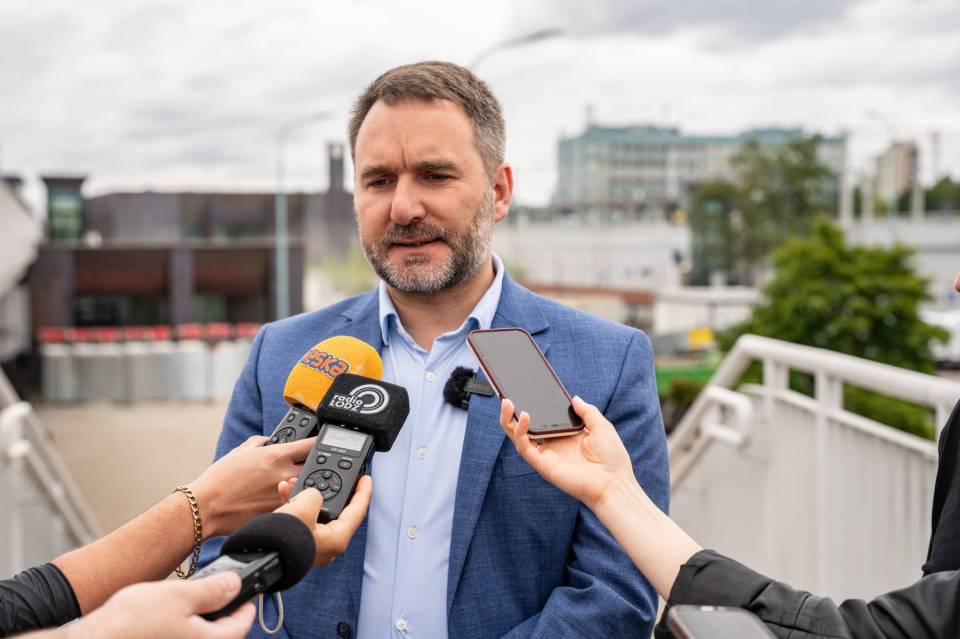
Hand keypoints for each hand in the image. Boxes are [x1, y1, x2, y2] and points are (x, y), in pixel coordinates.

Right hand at [66, 573, 253, 638]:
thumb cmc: (132, 623)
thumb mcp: (180, 595)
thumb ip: (213, 591)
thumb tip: (235, 585)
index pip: (242, 625)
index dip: (247, 603)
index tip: (248, 591)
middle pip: (222, 635)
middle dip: (223, 614)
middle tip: (220, 593)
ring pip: (200, 638)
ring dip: (201, 623)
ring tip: (191, 603)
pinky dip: (184, 630)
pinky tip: (169, 618)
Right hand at [188, 436, 316, 537]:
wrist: (206, 507)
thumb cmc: (220, 479)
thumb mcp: (241, 451)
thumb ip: (260, 443)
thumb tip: (271, 440)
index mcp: (276, 455)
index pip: (311, 444)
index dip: (321, 442)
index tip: (326, 442)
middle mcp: (284, 474)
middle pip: (316, 468)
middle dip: (318, 467)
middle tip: (317, 467)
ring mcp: (283, 495)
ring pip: (308, 489)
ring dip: (307, 487)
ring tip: (301, 488)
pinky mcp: (279, 513)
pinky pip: (296, 507)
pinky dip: (296, 505)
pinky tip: (290, 506)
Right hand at [274, 475, 372, 565]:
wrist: (257, 557)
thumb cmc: (282, 542)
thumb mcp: (304, 507)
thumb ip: (315, 494)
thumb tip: (311, 494)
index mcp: (337, 539)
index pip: (358, 510)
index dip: (363, 491)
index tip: (366, 478)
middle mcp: (328, 544)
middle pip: (336, 509)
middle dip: (325, 489)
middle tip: (326, 475)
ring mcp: (313, 545)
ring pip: (316, 512)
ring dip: (306, 495)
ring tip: (295, 482)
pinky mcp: (299, 543)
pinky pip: (303, 519)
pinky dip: (296, 505)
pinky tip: (285, 492)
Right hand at [499, 396, 636, 510]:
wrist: (615, 483)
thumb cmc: (611, 459)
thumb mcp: (601, 427)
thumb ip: (587, 411)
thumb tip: (574, 398)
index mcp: (563, 436)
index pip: (541, 420)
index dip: (531, 406)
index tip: (523, 390)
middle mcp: (552, 445)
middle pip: (524, 428)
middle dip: (512, 413)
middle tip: (507, 395)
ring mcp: (546, 455)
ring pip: (518, 437)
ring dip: (509, 420)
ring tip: (507, 402)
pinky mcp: (543, 465)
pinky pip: (525, 447)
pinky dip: (521, 432)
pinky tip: (525, 416)